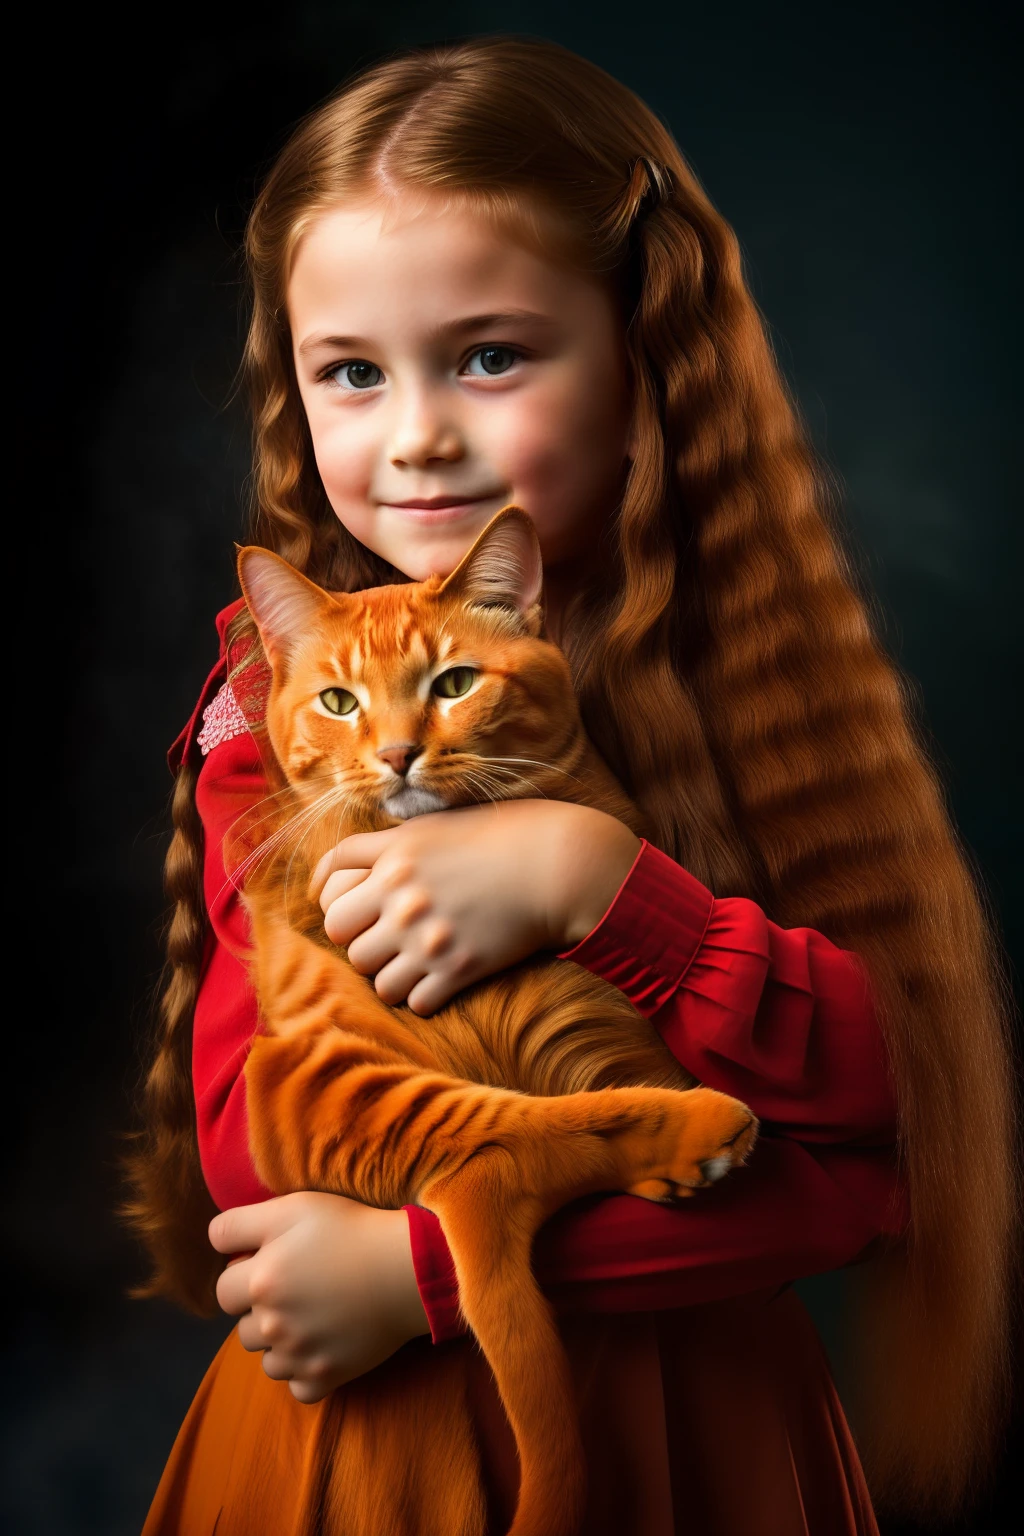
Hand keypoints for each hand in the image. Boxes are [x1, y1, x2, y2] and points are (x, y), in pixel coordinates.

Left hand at [209, 1192, 429, 1403]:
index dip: (245, 1273)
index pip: (222, 1291)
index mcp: (259, 1282)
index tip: (275, 1262)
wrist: (408, 1268)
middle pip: (242, 1329)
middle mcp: (271, 1325)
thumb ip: (238, 1223)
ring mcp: (298, 1356)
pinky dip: (306, 1372)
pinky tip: (325, 1344)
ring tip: (314, 1315)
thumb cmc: (350, 1230)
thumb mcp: (292, 1207)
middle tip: (299, 1287)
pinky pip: (298, 1387)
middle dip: (261, 1310)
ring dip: (281, 1343)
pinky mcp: (326, 1377)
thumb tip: (213, 1242)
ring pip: (267, 1360)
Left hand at [314, 800, 640, 1014]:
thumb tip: (334, 869)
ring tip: (411, 962)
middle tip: (384, 938)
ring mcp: (430, 939)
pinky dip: (422, 995)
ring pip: (376, 980)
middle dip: (360, 941)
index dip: (336, 907)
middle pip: (344, 940)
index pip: (331, 896)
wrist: (555, 866)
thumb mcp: (431, 826)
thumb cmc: (497, 837)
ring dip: (389, 974)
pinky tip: (438, 979)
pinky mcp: (459, 969)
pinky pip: (416, 1002)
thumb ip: (381, 845)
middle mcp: (404, 901)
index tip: (354, 913)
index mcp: (395, 860)